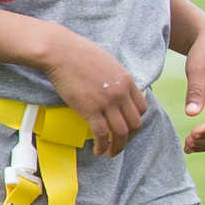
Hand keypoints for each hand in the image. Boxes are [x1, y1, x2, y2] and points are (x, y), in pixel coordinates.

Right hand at [41, 29, 151, 155]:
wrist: (61, 52)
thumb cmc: (80, 53)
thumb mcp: (108, 63)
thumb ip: (115, 78)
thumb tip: (113, 88)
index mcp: (127, 81)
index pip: (142, 107)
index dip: (136, 121)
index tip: (128, 127)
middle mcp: (121, 93)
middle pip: (135, 123)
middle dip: (129, 137)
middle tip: (120, 143)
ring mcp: (107, 102)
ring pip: (121, 133)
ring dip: (118, 147)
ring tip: (111, 153)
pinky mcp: (90, 110)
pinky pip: (102, 134)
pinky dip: (102, 146)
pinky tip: (98, 151)